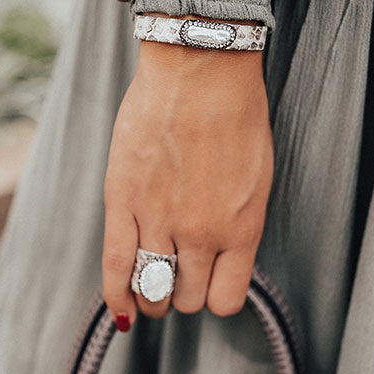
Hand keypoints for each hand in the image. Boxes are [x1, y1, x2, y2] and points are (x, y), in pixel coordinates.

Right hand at [102, 32, 272, 321]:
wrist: (201, 69)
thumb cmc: (236, 116)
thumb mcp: (257, 179)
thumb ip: (239, 225)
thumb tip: (220, 258)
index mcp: (242, 229)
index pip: (225, 299)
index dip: (215, 295)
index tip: (210, 282)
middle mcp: (202, 233)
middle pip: (186, 299)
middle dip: (183, 294)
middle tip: (178, 276)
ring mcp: (160, 220)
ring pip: (152, 290)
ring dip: (151, 296)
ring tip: (151, 286)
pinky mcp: (123, 201)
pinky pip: (116, 266)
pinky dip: (117, 295)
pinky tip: (120, 305)